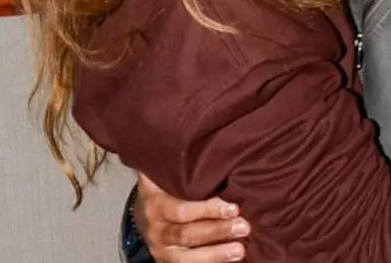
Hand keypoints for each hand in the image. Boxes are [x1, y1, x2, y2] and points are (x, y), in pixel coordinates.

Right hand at [135, 173, 249, 262]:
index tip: (232, 204)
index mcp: (154, 199)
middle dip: (217, 230)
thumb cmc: (166, 186)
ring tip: (240, 249)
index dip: (206, 208)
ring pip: (187, 255)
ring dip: (216, 252)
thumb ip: (178, 163)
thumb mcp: (165, 172)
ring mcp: (160, 246)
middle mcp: (154, 225)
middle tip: (244, 225)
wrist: (146, 213)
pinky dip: (211, 262)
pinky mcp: (167, 261)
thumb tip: (201, 141)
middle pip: (186, 232)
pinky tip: (232, 258)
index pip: (179, 207)